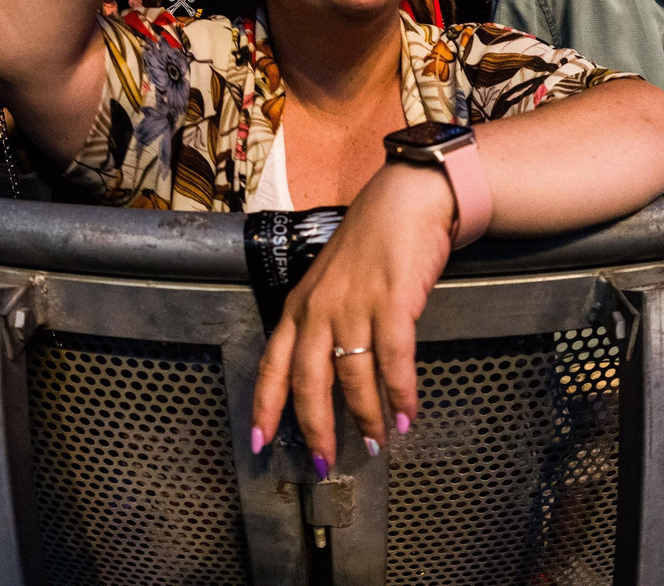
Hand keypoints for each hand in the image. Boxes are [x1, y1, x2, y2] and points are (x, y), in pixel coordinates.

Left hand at [251, 161, 453, 474]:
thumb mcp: (330, 279)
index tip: (259, 441)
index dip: (264, 406)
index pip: (272, 363)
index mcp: (299, 305)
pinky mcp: (392, 302)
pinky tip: (405, 416)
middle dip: (315, 428)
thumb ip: (323, 320)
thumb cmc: (371, 241)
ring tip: (375, 442)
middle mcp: (320, 308)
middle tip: (323, 462)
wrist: (405, 200)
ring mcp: (355, 305)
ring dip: (366, 417)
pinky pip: (393, 361)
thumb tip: (327, 372)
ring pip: (352, 378)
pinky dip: (399, 395)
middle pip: (307, 381)